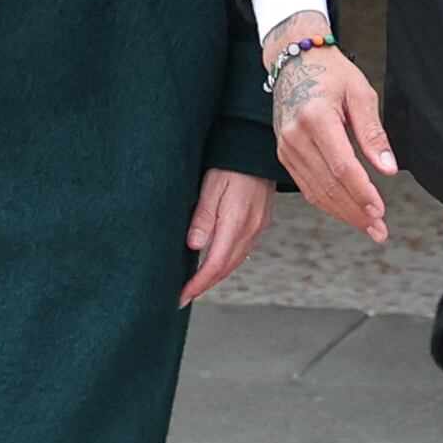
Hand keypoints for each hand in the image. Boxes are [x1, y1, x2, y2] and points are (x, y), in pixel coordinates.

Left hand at [179, 168, 274, 305]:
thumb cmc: (231, 162)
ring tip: (197, 283)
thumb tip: (194, 246)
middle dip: (205, 285)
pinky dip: (228, 261)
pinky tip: (216, 260)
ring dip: (217, 275)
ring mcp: (259, 225)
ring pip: (236, 261)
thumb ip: (203, 216)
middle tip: (184, 296)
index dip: (197, 285)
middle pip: (226, 268)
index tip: (181, 297)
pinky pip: (243, 249)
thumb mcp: (210, 185)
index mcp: (236, 221)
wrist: (258, 145)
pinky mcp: (261, 220)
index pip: (215, 265)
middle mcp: (251, 228)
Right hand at [264, 11, 395, 243]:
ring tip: (369, 226)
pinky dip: (328, 203)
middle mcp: (296, 136)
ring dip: (343, 213)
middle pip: (328, 185)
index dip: (361, 192)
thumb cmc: (331, 72)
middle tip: (379, 228)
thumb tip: (387, 168)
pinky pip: (307, 186)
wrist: (295, 60)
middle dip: (356, 211)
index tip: (380, 210)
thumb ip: (373, 132)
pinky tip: (348, 210)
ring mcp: (286, 148)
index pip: (341, 166)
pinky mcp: (284, 154)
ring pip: (316, 191)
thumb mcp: (360, 93)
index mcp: (316, 118)